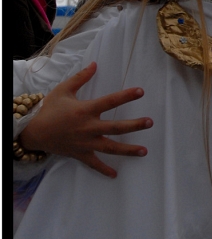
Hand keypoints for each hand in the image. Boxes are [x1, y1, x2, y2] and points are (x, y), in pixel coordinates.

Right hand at [18, 62, 151, 177]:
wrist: (34, 132)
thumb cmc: (50, 109)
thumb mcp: (63, 90)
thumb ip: (81, 77)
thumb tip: (95, 64)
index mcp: (85, 110)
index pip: (110, 101)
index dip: (126, 96)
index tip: (141, 92)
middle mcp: (88, 128)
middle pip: (115, 127)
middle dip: (134, 125)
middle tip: (150, 122)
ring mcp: (85, 143)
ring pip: (110, 147)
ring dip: (128, 150)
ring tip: (144, 151)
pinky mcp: (80, 154)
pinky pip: (94, 163)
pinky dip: (104, 170)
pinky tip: (115, 174)